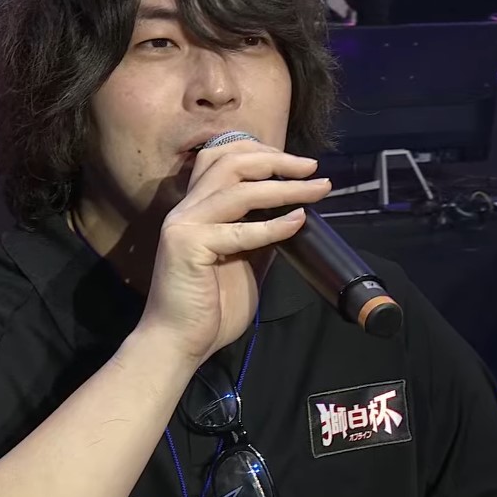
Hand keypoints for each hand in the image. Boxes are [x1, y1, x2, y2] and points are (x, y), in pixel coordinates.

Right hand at [135, 140, 331, 365]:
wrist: (180, 344)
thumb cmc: (211, 308)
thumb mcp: (246, 262)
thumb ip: (260, 236)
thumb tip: (292, 215)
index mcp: (196, 209)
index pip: (221, 158)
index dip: (260, 152)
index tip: (297, 164)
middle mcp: (187, 209)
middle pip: (230, 160)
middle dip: (276, 159)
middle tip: (312, 167)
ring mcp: (184, 224)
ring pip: (238, 188)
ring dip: (284, 185)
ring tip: (316, 189)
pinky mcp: (187, 245)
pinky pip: (239, 230)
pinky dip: (272, 225)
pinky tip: (297, 222)